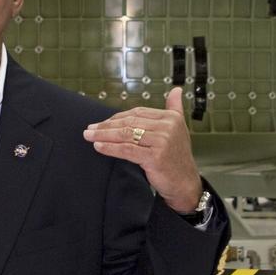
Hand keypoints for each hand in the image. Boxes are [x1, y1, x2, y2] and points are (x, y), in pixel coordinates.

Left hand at [82, 86, 202, 213]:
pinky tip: (98, 147)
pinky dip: (110, 148)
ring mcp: (162, 142)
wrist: (185, 184)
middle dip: (107, 126)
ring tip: (89, 136)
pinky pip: (127, 150)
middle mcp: (167, 127)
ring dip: (104, 135)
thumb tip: (176, 90)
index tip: (102, 122)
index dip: (117, 117)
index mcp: (171, 118)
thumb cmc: (177, 158)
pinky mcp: (155, 157)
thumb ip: (175, 109)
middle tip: (90, 128)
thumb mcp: (179, 130)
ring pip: (126, 135)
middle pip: (130, 123)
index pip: (137, 113)